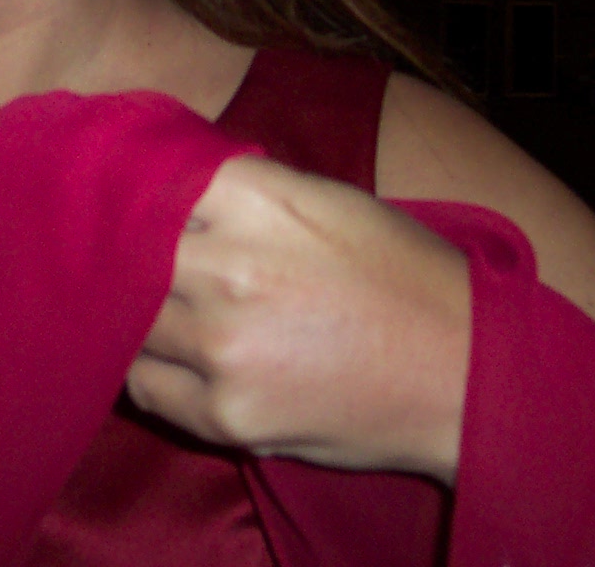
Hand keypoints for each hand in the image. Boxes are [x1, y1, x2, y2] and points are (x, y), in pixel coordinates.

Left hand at [124, 155, 471, 482]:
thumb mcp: (330, 200)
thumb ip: (244, 191)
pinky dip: (153, 371)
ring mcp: (223, 348)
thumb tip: (168, 180)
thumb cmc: (403, 276)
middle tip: (131, 258)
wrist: (465, 377)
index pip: (152, 178)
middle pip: (130, 250)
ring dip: (139, 314)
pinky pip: (146, 385)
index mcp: (259, 201)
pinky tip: (181, 361)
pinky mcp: (224, 415)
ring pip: (129, 318)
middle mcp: (231, 269)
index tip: (128, 199)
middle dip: (130, 253)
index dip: (138, 191)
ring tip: (168, 312)